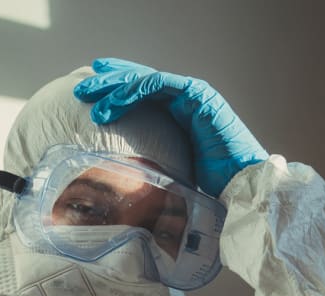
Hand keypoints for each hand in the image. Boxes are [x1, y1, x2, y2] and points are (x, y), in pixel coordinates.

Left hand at [74, 57, 268, 197]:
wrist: (242, 187)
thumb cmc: (213, 186)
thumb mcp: (175, 170)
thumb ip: (156, 162)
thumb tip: (128, 179)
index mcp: (182, 113)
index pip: (144, 94)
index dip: (117, 91)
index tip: (93, 96)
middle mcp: (187, 99)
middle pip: (141, 81)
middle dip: (110, 82)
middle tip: (82, 87)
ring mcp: (194, 95)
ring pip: (146, 80)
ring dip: (115, 86)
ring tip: (90, 96)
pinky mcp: (198, 96)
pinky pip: (159, 85)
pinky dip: (134, 91)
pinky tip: (113, 101)